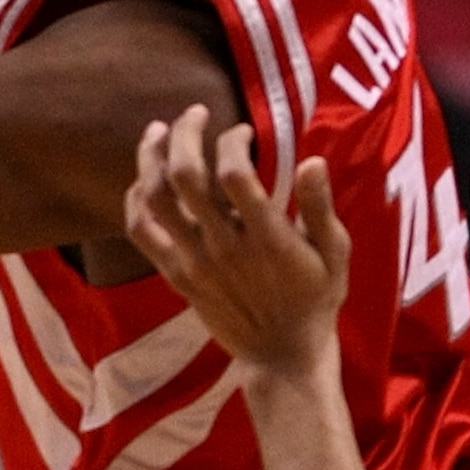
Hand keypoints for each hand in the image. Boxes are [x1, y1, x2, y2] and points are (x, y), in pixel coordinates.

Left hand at [125, 104, 349, 376]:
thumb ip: (320, 207)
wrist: (281, 357)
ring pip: (156, 199)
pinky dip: (135, 200)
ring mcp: (195, 262)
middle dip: (184, 133)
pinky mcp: (177, 276)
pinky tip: (144, 179)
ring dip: (150, 158)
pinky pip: (142, 232)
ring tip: (157, 131)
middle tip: (194, 112)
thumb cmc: (315, 299)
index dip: (232, 141)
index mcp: (266, 238)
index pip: (233, 174)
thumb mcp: (334, 253)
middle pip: (185, 176)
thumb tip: (313, 160)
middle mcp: (224, 247)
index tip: (242, 131)